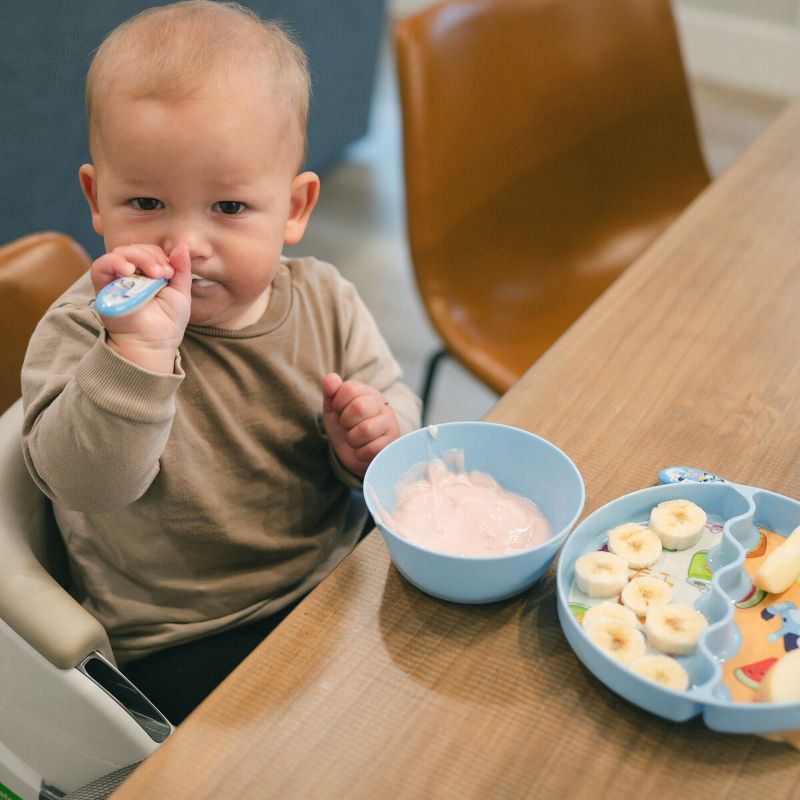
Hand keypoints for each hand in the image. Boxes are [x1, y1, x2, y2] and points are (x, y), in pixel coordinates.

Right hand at [92, 243, 192, 372]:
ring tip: (153, 274)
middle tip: (163, 274)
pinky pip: (101, 266)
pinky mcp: (103, 288)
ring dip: (138, 257)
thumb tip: (182, 244)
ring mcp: (116, 280)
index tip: (171, 272)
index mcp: (148, 273)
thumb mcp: (181, 292)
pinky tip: (129, 270)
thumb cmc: (167, 323)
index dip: (160, 255)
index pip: (150, 251)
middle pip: (135, 249)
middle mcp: (130, 275)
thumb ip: (182, 269)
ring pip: (120, 253)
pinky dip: (114, 262)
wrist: (153, 345)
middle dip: (151, 256)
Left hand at [322, 373, 400, 477]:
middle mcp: (382, 404)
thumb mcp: (334, 410)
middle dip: (346, 422)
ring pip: (366, 430)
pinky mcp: (392, 443)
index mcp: (367, 392)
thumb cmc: (346, 428)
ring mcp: (390, 423)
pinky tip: (363, 449)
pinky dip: (360, 453)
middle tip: (348, 426)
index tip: (340, 411)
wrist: (356, 453)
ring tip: (355, 439)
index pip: (349, 389)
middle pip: (359, 408)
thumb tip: (330, 377)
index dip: (338, 404)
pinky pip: (371, 449)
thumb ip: (331, 393)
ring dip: (352, 439)